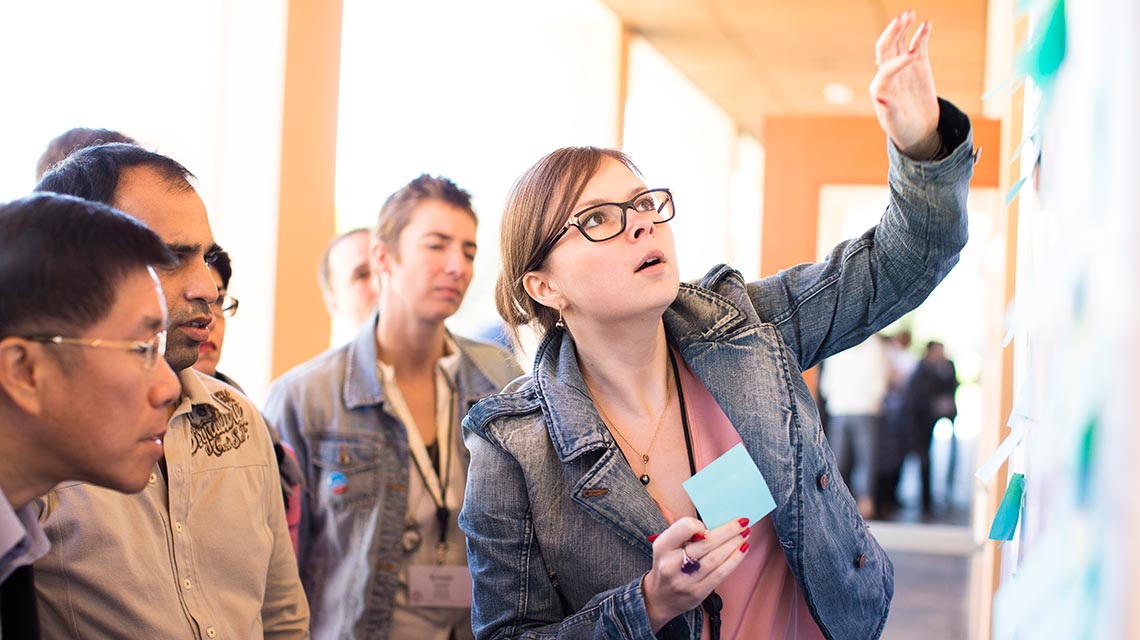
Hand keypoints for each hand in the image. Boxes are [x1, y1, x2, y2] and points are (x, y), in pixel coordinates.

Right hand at [641, 516, 750, 631]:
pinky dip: (734, 560)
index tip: (708, 525)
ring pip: (716, 558)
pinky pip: (721, 574)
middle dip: (728, 531)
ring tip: (744, 534)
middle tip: (742, 522)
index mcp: (662, 547)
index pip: (685, 528)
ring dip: (734, 543)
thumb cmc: (668, 564)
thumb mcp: (666, 545)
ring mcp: (685, 581)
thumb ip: (684, 533)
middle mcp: (671, 564)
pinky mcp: (698, 593)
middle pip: (706, 543)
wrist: (661, 597)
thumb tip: (716, 522)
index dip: (699, 524)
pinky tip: (742, 550)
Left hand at [869, 11, 940, 158]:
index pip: (886, 69)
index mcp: (881, 88)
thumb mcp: (896, 126)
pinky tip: (927, 24)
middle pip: (886, 48)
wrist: (918, 132)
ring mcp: (903, 68)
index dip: (898, 61)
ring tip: (909, 13)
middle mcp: (889, 74)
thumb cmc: (904, 131)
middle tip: (901, 18)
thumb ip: (889, 112)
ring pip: (899, 43)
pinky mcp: (917, 65)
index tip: (913, 56)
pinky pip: (918, 46)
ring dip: (903, 28)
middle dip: (892, 33)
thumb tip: (881, 97)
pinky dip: (921, 35)